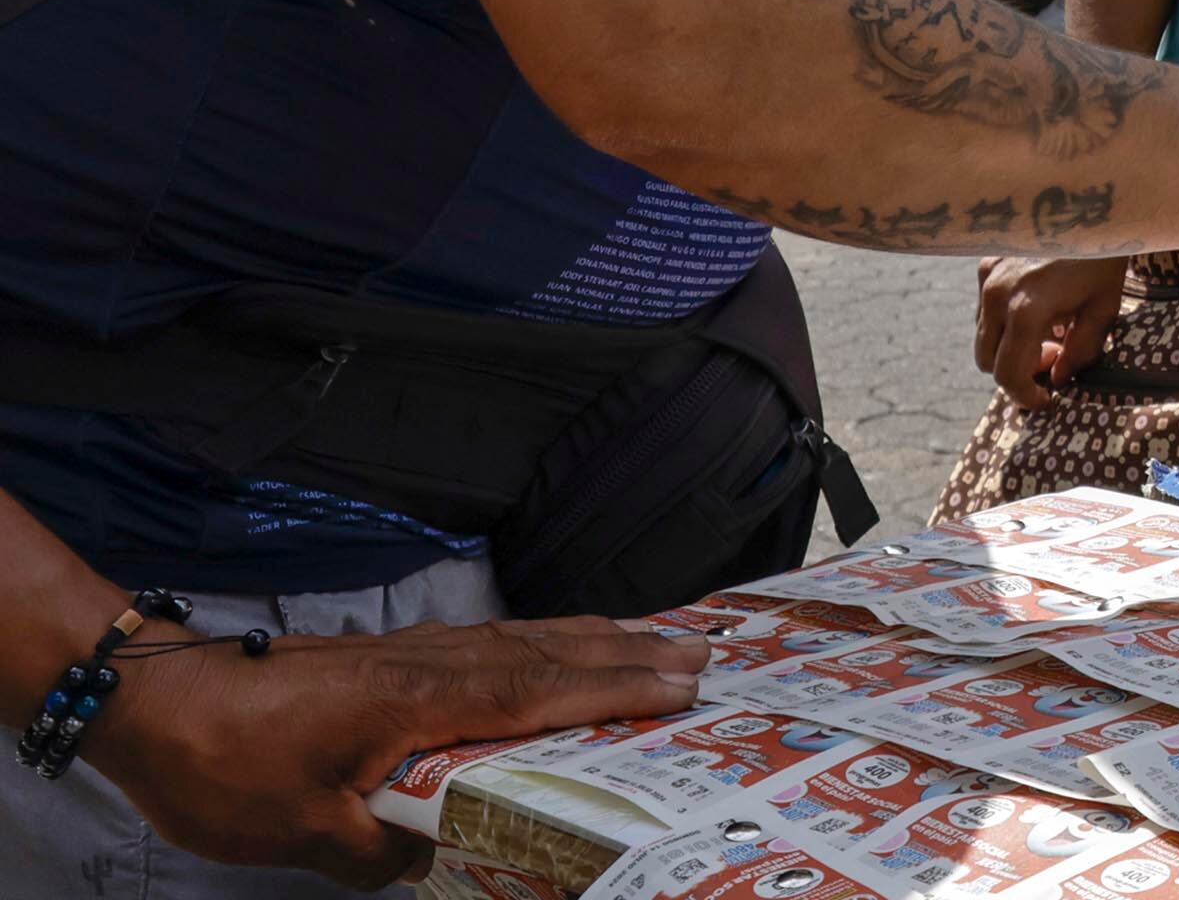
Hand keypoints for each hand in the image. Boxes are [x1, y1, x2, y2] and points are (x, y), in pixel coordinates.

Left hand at [89, 616, 699, 886]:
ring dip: (593, 640)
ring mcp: (410, 653)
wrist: (151, 699)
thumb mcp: (306, 834)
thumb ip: (385, 849)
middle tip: (703, 656)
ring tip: (654, 642)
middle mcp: (431, 663)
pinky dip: (542, 643)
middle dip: (629, 654)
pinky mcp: (387, 656)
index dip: (616, 689)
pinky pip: (491, 642)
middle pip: (549, 652)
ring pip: (523, 638)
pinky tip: (550, 652)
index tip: (685, 684)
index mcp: (423, 699)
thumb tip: (442, 865)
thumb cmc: (224, 765)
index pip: (540, 691)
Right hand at [976, 255, 1129, 408]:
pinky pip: (986, 307)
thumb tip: (1058, 378)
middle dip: (1017, 371)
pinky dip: (1005, 319)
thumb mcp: (1103, 308)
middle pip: (987, 361)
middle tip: (1055, 357)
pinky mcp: (987, 260)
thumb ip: (1080, 352)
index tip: (1047, 400)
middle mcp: (996, 294)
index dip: (1026, 397)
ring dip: (1010, 345)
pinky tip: (1040, 305)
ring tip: (1052, 329)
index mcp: (1025, 310)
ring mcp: (987, 276)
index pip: (1007, 375)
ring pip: (984, 336)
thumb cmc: (1104, 256)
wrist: (1092, 202)